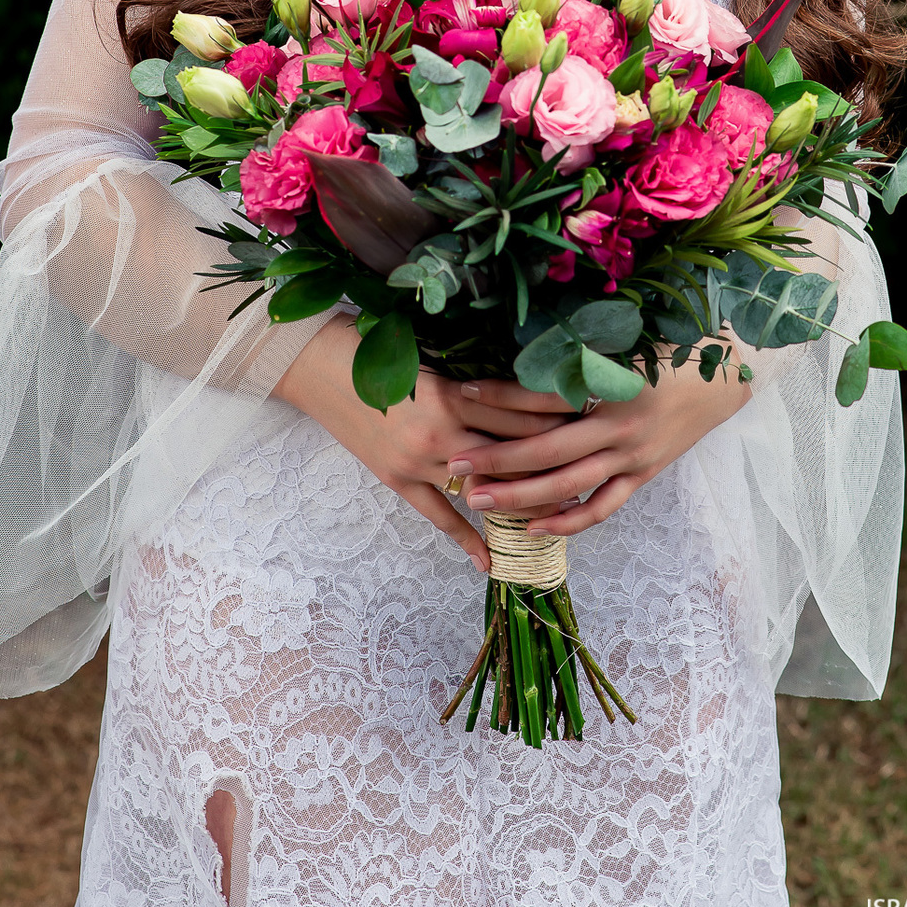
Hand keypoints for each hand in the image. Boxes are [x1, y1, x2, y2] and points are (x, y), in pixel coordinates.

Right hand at [271, 314, 572, 571]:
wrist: (316, 366)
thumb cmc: (372, 347)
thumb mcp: (427, 356)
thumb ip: (470, 378)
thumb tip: (518, 388)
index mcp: (453, 392)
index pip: (520, 410)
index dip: (557, 416)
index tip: (590, 417)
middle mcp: (442, 431)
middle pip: (511, 452)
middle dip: (553, 461)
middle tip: (590, 469)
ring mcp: (419, 461)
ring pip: (483, 487)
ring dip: (521, 500)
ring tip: (559, 514)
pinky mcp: (397, 479)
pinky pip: (439, 516)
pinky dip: (467, 538)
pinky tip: (491, 559)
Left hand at [445, 357, 751, 536]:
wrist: (723, 379)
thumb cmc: (669, 350)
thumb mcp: (626, 341)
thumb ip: (580, 353)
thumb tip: (525, 350)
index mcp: (613, 385)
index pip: (547, 394)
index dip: (503, 394)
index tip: (464, 391)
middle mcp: (620, 426)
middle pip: (548, 450)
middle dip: (498, 459)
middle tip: (456, 465)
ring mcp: (632, 456)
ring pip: (569, 485)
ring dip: (521, 497)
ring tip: (478, 502)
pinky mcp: (642, 475)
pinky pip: (602, 507)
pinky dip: (568, 520)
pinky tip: (534, 527)